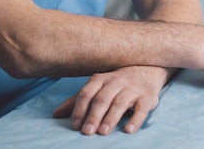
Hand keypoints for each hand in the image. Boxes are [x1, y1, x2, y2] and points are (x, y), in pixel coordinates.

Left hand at [53, 65, 168, 135]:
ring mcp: (133, 88)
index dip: (80, 108)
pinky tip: (128, 130)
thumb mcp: (98, 88)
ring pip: (121, 102)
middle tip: (87, 132)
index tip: (75, 125)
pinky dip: (136, 119)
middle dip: (94, 115)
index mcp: (101, 78)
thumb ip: (79, 101)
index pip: (88, 92)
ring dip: (111, 117)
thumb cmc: (117, 83)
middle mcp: (117, 81)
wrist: (147, 70)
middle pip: (103, 98)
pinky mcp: (147, 96)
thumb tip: (56, 114)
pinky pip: (142, 108)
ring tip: (103, 132)